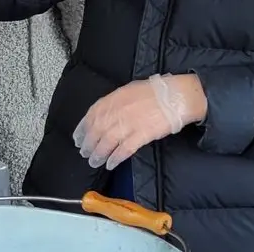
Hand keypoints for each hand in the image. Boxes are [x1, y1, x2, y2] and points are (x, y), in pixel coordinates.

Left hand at [73, 74, 207, 168]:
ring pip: (106, 142)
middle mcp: (117, 111)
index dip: (82, 129)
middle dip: (88, 144)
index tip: (77, 138)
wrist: (175, 96)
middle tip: (84, 153)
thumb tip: (103, 114)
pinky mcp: (141, 135)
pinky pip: (123, 150)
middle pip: (96, 131)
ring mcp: (128, 123)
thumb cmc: (154, 91)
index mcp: (113, 99)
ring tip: (94, 162)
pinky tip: (110, 164)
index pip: (91, 115)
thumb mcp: (128, 90)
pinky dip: (115, 158)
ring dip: (98, 154)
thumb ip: (114, 102)